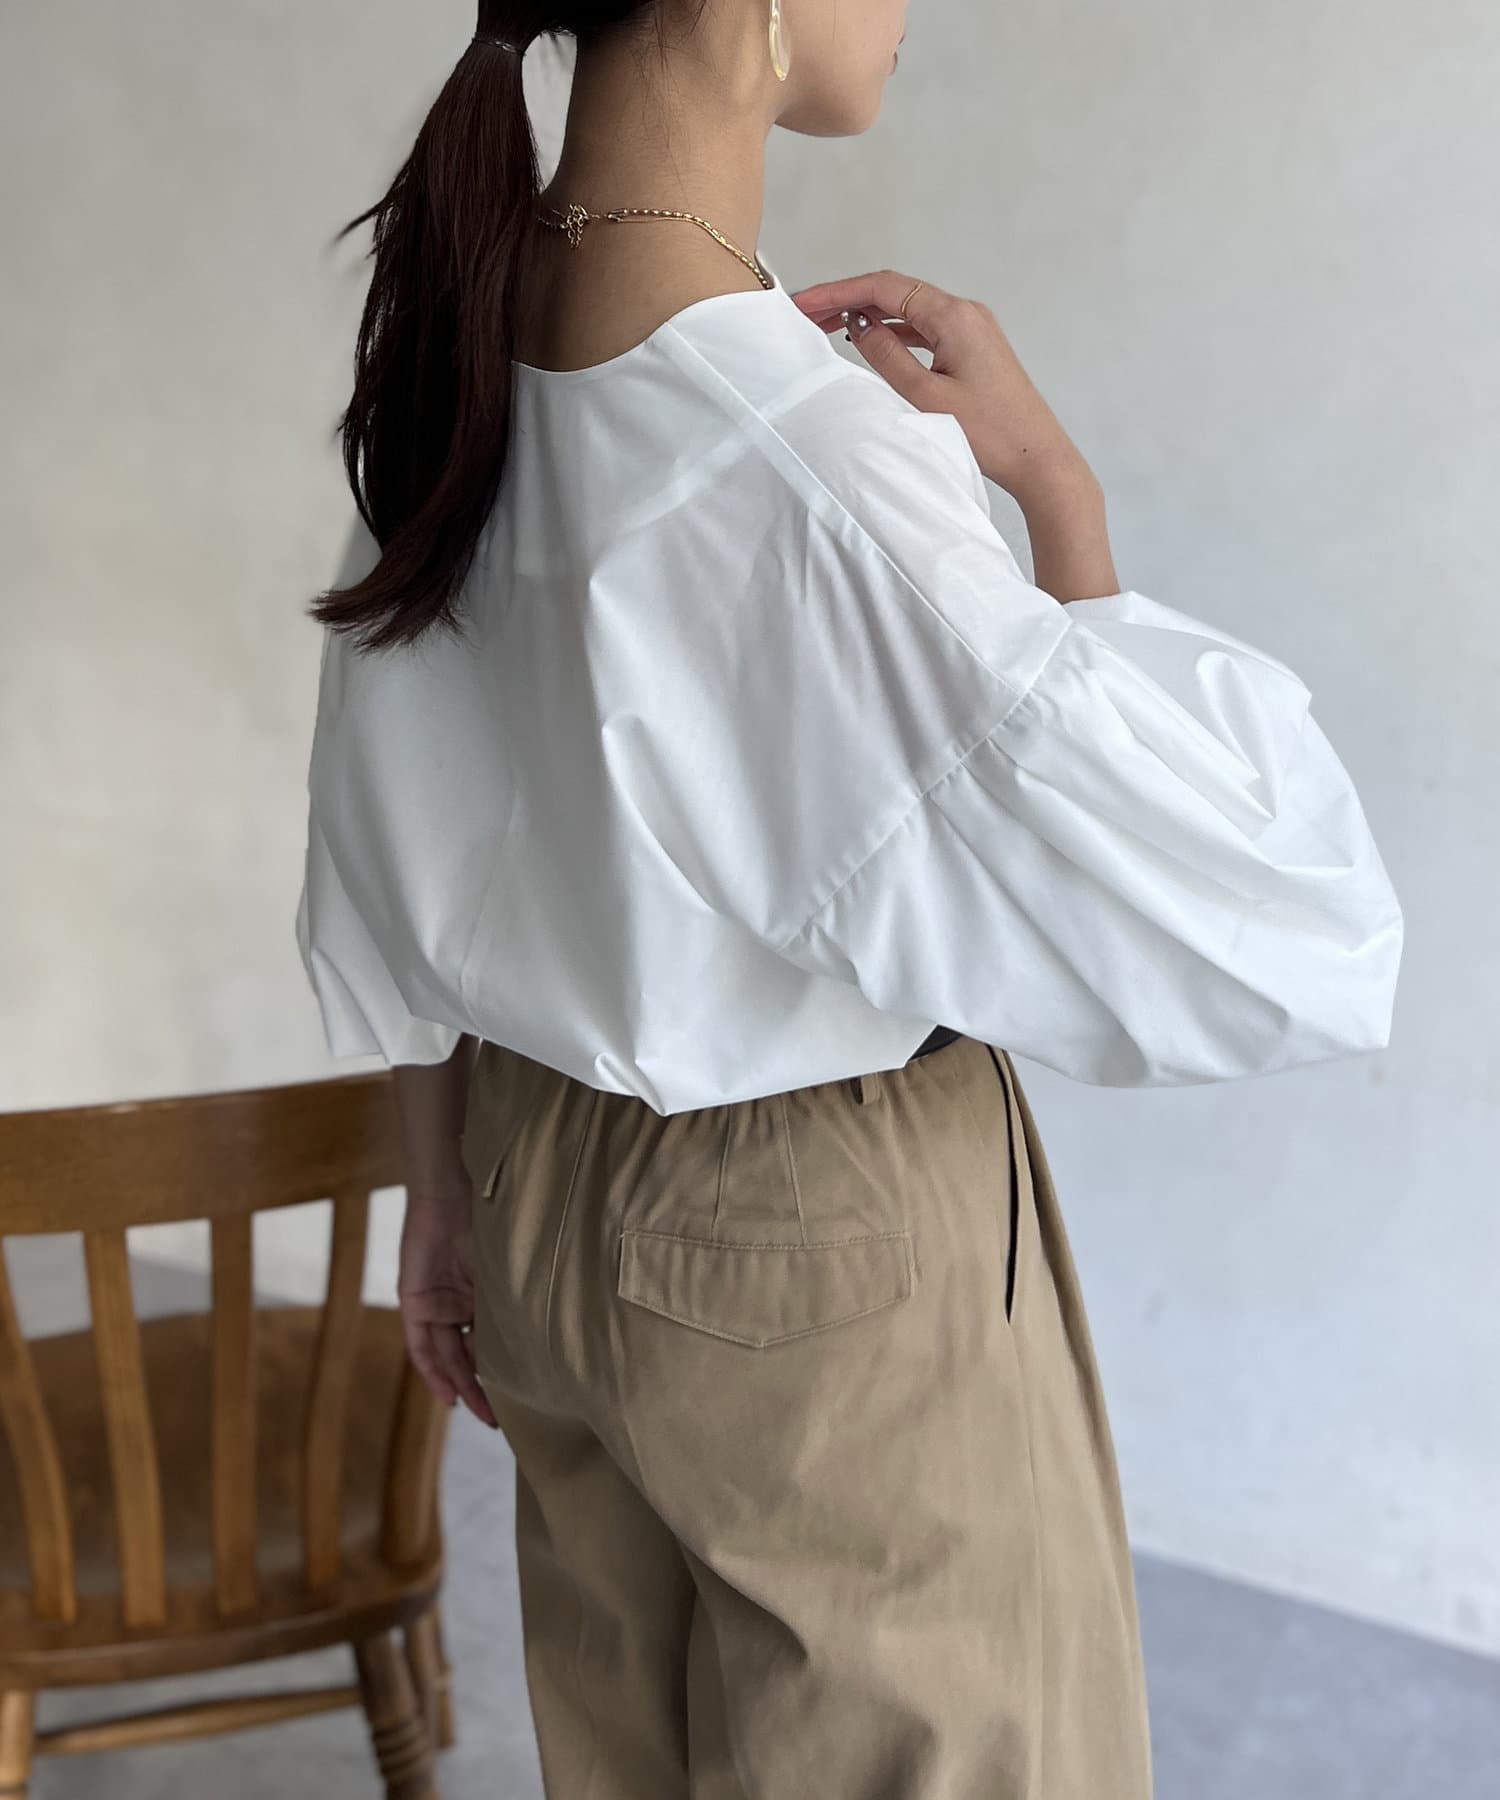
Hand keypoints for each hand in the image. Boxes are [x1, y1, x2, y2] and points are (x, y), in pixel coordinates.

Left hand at [396, 1182, 498, 1428]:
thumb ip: (514, 1297)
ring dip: (460, 1385)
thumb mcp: (506, 1266)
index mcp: (483, 1293)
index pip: (490, 1340)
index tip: (519, 1397)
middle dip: (482, 1389)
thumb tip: (546, 1330)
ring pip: (447, 1355)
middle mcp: (459, 1303)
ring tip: (478, 1412)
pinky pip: (422, 1346)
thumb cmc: (489, 1217)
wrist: (451, 1191)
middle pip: (468, 1355)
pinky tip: (447, 1395)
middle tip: (497, 1420)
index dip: (501, 1369)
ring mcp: (436, 1304)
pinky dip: (432, 1371)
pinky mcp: (414, 1302)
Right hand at [789, 268, 1096, 510]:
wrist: (1037, 458)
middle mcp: (964, 312)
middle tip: (808, 313)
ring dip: (870, 315)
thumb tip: (859, 325)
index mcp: (953, 315)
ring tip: (829, 327)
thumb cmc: (990, 433)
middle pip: (895, 292)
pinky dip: (894, 331)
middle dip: (849, 299)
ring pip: (909, 310)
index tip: (805, 302)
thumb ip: (887, 356)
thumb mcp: (925, 396)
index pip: (884, 287)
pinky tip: (872, 342)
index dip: (839, 292)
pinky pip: (925, 329)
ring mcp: (971, 329)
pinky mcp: (973, 349)